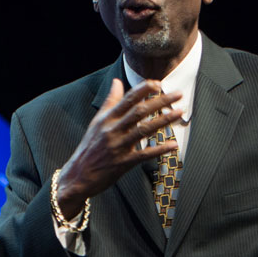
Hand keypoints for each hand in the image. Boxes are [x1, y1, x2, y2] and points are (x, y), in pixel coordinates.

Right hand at [55, 78, 183, 217]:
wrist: (78, 175)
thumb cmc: (89, 147)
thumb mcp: (97, 122)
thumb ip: (109, 101)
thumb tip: (116, 82)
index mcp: (107, 119)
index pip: (127, 99)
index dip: (143, 90)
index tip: (158, 83)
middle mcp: (112, 130)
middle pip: (139, 111)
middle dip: (160, 101)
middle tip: (178, 94)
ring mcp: (118, 146)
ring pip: (144, 130)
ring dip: (164, 120)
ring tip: (179, 112)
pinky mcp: (123, 162)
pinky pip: (144, 154)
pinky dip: (159, 149)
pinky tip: (173, 145)